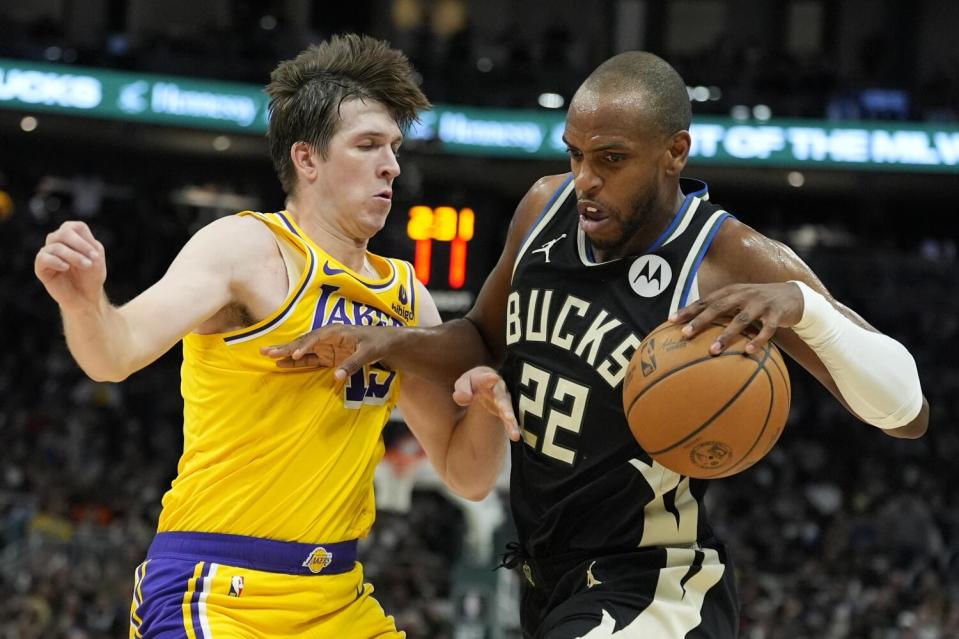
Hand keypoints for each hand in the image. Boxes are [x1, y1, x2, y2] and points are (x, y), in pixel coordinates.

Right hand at [34, 221, 106, 311]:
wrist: (85, 296)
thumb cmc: (91, 275)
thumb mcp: (96, 259)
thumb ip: (88, 246)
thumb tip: (74, 243)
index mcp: (72, 235)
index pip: (75, 227)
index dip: (86, 240)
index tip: (96, 255)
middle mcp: (57, 240)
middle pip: (64, 233)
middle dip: (80, 246)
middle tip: (91, 262)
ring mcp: (48, 252)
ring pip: (56, 246)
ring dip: (73, 256)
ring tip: (85, 266)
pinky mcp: (41, 266)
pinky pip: (43, 257)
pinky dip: (56, 261)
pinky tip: (66, 267)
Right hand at [261, 324, 389, 379]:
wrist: (385, 342)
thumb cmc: (377, 343)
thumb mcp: (368, 353)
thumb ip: (352, 364)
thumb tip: (336, 376)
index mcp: (336, 331)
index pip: (316, 338)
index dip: (305, 346)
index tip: (295, 354)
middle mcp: (327, 337)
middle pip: (303, 342)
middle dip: (285, 347)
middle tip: (266, 351)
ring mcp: (326, 347)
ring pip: (302, 350)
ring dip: (286, 354)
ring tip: (268, 356)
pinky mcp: (327, 356)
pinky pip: (308, 359)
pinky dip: (296, 362)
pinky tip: (282, 365)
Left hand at [452, 366, 519, 441]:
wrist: (484, 388)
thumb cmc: (472, 385)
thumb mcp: (463, 385)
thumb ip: (462, 389)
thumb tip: (466, 397)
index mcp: (485, 378)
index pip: (484, 378)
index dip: (488, 379)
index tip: (493, 378)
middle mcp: (497, 389)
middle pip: (500, 394)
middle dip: (502, 400)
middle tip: (502, 406)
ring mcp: (503, 401)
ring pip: (507, 408)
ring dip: (508, 415)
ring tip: (509, 420)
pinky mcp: (505, 413)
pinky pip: (510, 421)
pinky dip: (512, 427)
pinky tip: (515, 436)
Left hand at [669, 282, 803, 354]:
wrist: (795, 296)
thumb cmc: (759, 303)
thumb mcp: (740, 301)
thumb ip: (721, 311)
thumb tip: (695, 327)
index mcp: (732, 292)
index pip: (705, 300)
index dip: (688, 309)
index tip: (670, 320)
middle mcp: (744, 295)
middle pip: (718, 307)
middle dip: (700, 320)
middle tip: (685, 334)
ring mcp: (761, 304)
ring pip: (741, 320)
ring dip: (726, 336)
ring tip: (712, 350)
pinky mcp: (777, 314)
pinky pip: (766, 329)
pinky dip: (757, 341)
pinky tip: (748, 352)